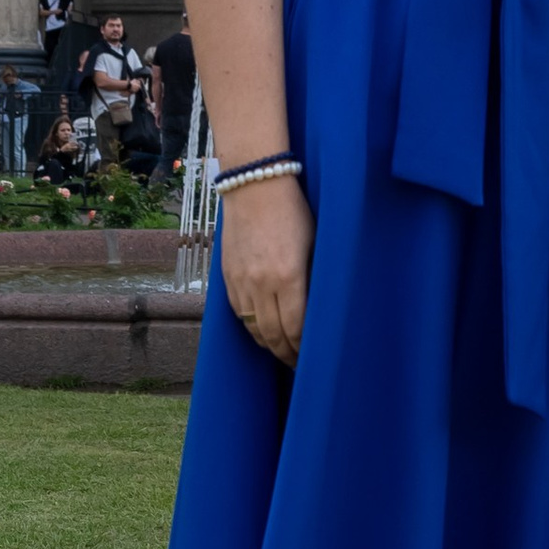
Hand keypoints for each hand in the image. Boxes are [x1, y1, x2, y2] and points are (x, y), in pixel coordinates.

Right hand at [219, 173, 312, 367]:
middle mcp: (261, 284)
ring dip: (269, 345)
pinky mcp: (227, 276)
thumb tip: (321, 308)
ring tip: (282, 352)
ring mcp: (241, 281)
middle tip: (299, 365)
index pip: (296, 328)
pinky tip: (262, 330)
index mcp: (288, 277)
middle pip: (274, 336)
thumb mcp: (314, 243)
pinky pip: (239, 313)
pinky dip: (252, 327)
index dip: (305, 349)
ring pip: (254, 328)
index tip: (314, 359)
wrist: (253, 184)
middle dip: (288, 354)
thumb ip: (313, 278)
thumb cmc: (292, 210)